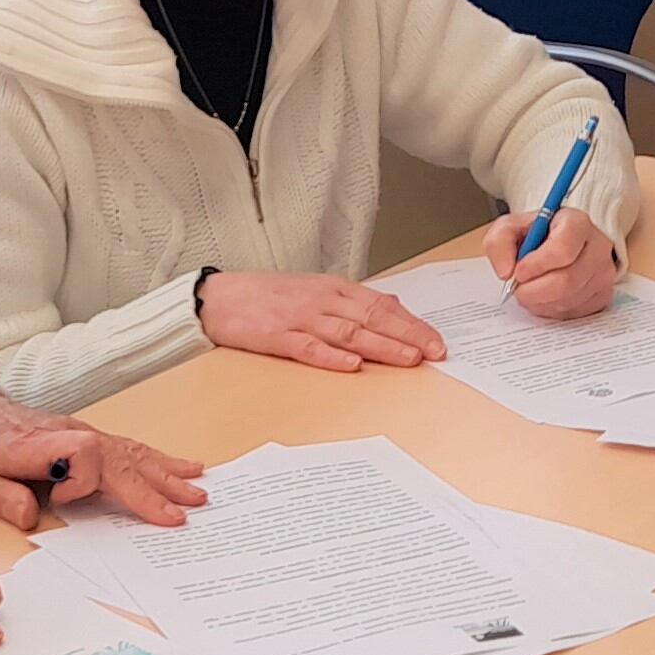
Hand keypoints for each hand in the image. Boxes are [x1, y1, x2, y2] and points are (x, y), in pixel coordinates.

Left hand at [0, 392, 206, 531]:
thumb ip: (1, 496)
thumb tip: (31, 516)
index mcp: (40, 445)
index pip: (81, 454)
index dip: (82, 481)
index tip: (62, 501)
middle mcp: (69, 435)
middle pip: (118, 456)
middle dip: (152, 486)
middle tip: (185, 511)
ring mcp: (82, 434)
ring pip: (131, 451)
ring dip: (166, 473)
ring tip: (199, 491)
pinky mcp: (87, 438)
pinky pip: (128, 448)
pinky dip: (159, 459)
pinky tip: (185, 466)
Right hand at [198, 269, 447, 373]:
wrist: (218, 297)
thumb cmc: (267, 296)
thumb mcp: (314, 291)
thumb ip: (351, 301)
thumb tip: (390, 307)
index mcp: (333, 288)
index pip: (380, 305)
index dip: (411, 323)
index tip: (436, 341)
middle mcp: (321, 300)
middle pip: (371, 318)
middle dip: (407, 335)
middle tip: (434, 352)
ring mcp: (299, 318)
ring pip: (348, 333)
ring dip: (381, 346)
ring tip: (408, 359)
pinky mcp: (277, 337)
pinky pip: (308, 348)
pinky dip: (331, 357)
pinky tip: (352, 365)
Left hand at [479, 207, 620, 320]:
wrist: (559, 241)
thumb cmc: (537, 234)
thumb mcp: (511, 227)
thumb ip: (499, 243)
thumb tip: (506, 273)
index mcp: (576, 223)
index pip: (562, 250)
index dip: (537, 266)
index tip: (518, 271)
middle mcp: (597, 247)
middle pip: (567, 280)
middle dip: (535, 291)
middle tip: (518, 290)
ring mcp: (603, 273)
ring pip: (570, 299)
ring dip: (541, 302)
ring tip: (529, 292)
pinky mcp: (603, 294)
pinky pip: (576, 312)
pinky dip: (553, 310)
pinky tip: (544, 298)